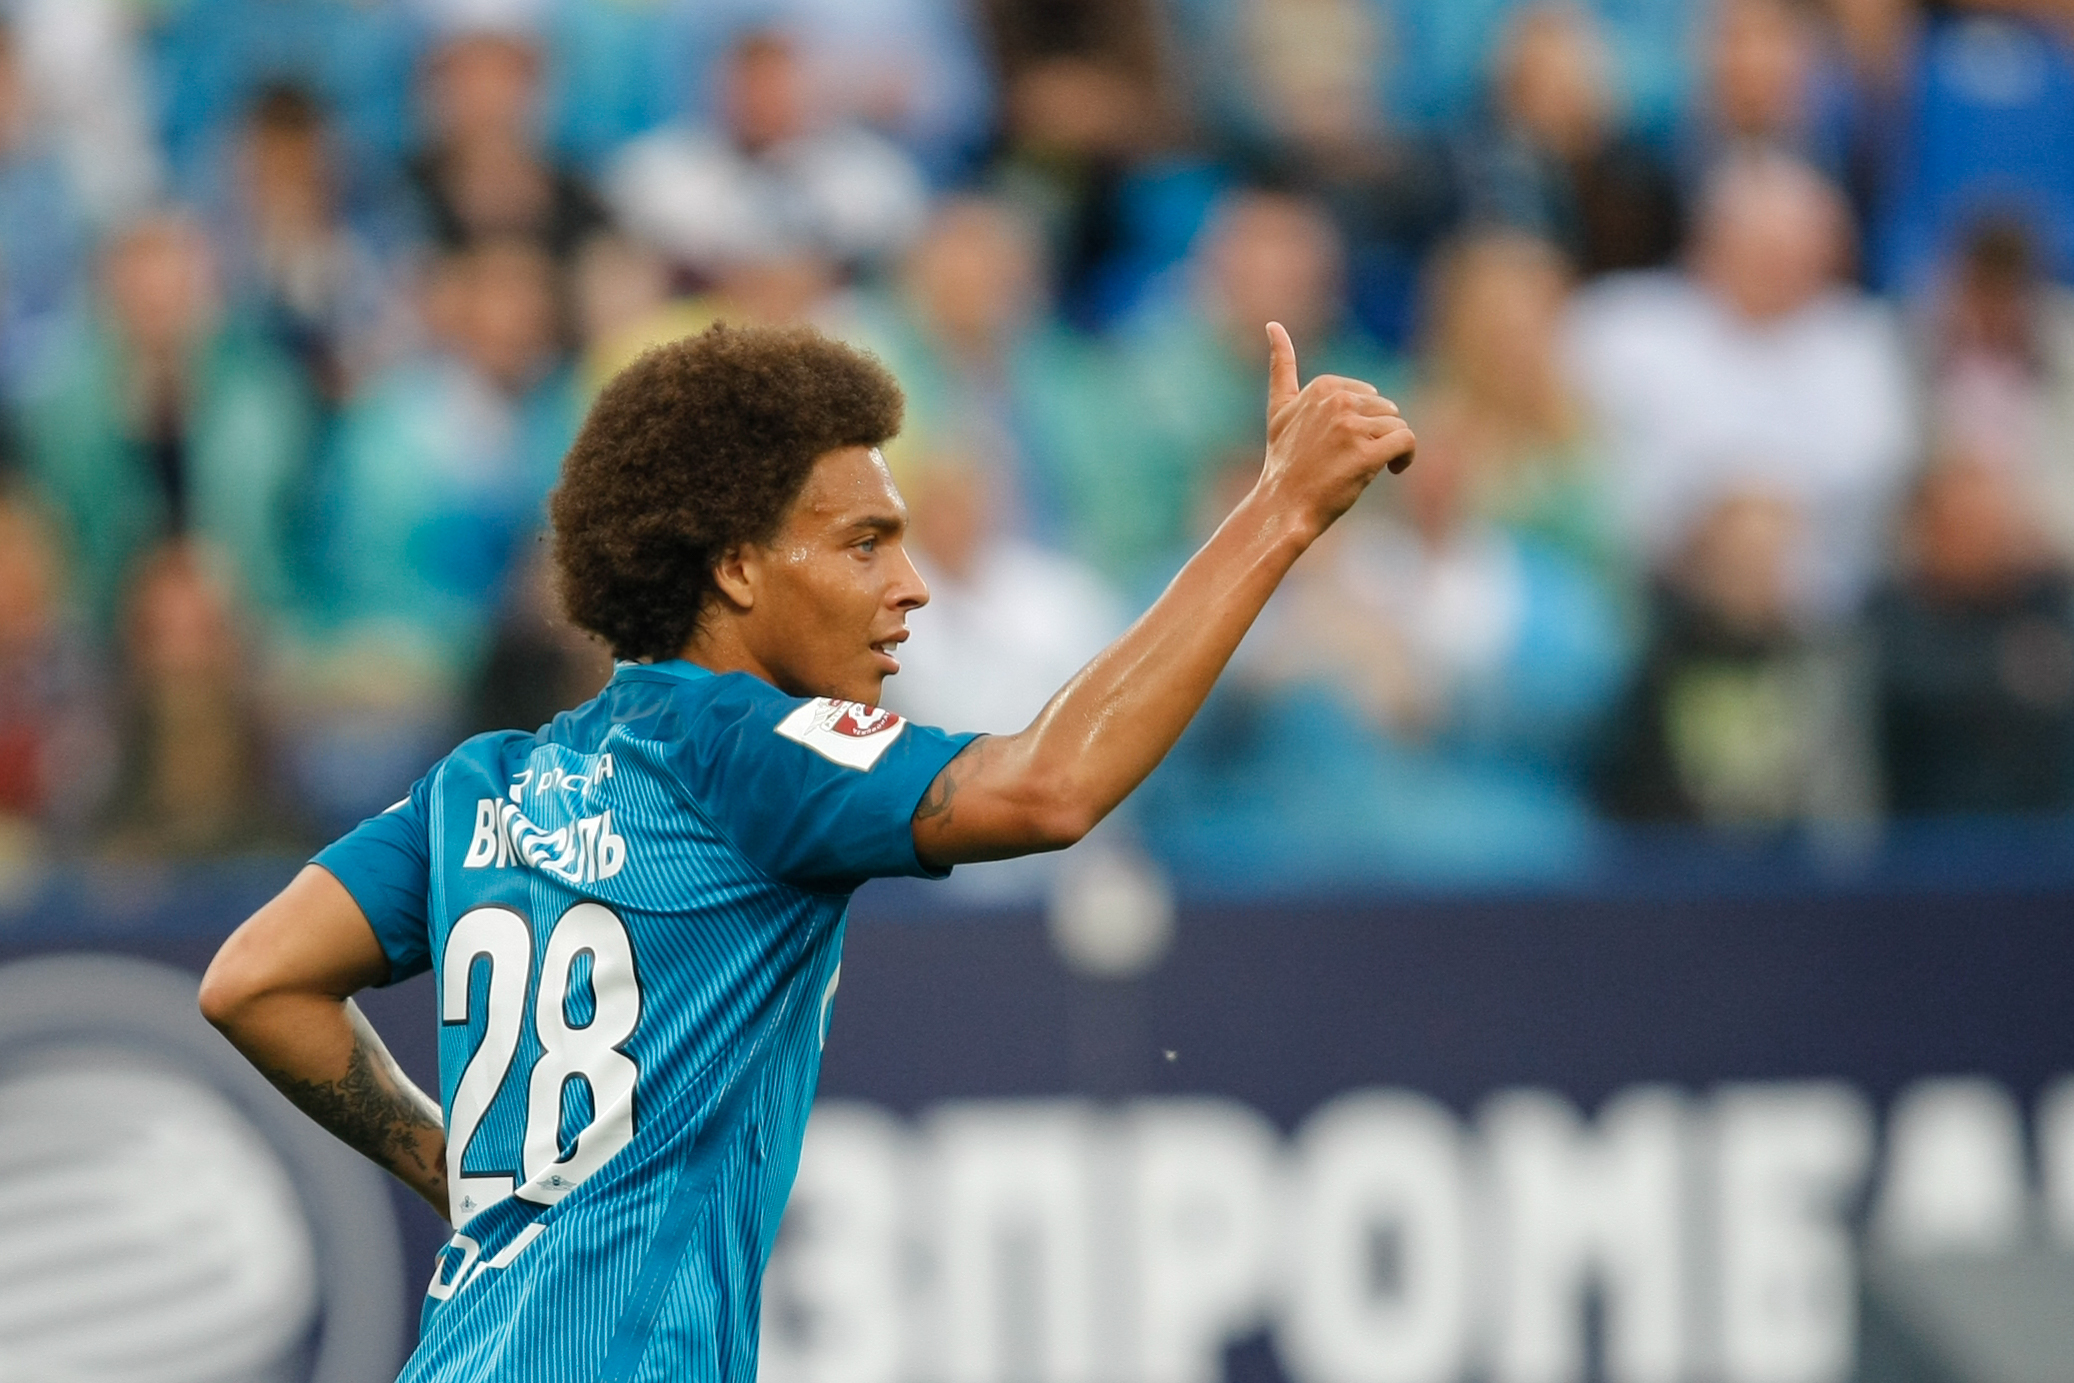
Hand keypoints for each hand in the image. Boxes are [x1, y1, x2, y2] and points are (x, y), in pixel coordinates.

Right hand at [1257, 321, 1415, 540]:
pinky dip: (1407, 457)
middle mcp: (1337, 402)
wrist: (1282, 506)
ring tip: (1371, 469)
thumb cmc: (1284, 461)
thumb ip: (1281, 366)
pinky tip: (1394, 470)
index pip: (1368, 396)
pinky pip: (1406, 442)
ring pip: (1396, 427)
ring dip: (1390, 449)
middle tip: (1354, 460)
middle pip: (1386, 410)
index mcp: (1323, 387)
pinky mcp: (1366, 455)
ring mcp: (1351, 428)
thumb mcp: (1279, 409)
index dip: (1364, 421)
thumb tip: (1273, 324)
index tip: (1347, 442)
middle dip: (1378, 435)